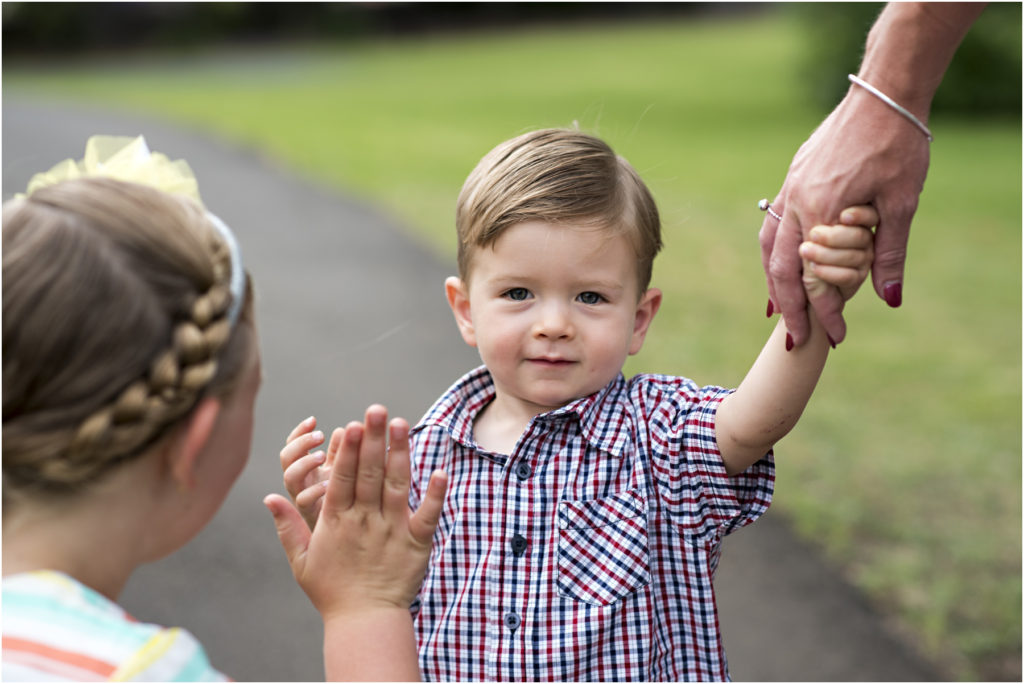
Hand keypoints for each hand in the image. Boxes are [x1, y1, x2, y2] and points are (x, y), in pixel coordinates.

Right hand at [265, 404, 446, 618]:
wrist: (364, 622)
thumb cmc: (331, 590)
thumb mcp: (302, 560)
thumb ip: (287, 526)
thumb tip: (269, 496)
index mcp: (336, 521)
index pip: (341, 479)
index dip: (346, 452)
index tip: (350, 426)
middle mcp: (364, 521)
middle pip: (368, 474)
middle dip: (372, 440)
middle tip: (376, 409)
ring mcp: (391, 531)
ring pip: (395, 486)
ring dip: (399, 454)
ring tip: (402, 424)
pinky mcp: (416, 544)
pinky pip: (426, 515)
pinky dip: (434, 494)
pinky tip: (441, 471)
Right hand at [279, 416, 341, 528]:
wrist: (353, 547)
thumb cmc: (349, 505)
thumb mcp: (346, 473)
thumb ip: (341, 453)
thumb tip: (342, 429)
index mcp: (308, 471)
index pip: (293, 447)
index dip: (300, 432)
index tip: (313, 420)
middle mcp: (302, 484)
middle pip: (287, 459)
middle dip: (300, 443)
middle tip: (320, 436)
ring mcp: (303, 499)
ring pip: (290, 478)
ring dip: (303, 463)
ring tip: (322, 456)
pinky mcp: (312, 517)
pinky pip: (303, 502)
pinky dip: (314, 491)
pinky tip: (329, 484)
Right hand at [760, 86, 929, 345]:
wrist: (882, 92)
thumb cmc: (897, 142)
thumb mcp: (901, 202)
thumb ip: (889, 253)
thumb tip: (888, 299)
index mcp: (822, 211)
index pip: (816, 277)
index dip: (826, 312)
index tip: (837, 336)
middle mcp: (797, 202)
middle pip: (779, 269)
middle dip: (788, 308)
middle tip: (795, 340)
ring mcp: (790, 188)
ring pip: (768, 247)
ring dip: (773, 281)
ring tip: (779, 309)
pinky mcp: (793, 177)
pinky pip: (772, 225)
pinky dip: (772, 252)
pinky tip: (780, 263)